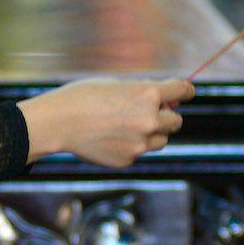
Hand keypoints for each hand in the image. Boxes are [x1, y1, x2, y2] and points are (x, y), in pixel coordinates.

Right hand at [17, 77, 192, 168]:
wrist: (58, 122)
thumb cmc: (83, 97)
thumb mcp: (116, 84)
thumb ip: (143, 92)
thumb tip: (167, 102)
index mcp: (148, 94)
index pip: (183, 91)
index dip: (185, 92)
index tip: (185, 94)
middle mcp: (149, 120)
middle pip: (176, 121)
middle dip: (166, 116)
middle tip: (147, 113)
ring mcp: (140, 143)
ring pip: (161, 140)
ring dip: (152, 134)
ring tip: (125, 126)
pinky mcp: (128, 160)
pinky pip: (140, 152)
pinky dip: (132, 146)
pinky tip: (110, 138)